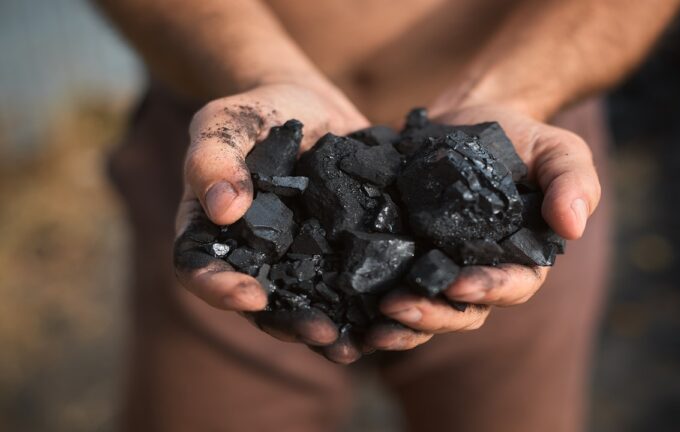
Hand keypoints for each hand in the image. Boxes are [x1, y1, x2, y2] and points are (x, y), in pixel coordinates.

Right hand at [173, 82, 369, 362]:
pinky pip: (344, 286)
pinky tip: (385, 318)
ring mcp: (295, 258)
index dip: (219, 288)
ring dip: (327, 329)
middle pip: (259, 304)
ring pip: (304, 305)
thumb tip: (224, 208)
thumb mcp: (226, 122)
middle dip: (287, 323)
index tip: (250, 294)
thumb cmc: (256, 111)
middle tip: (318, 331)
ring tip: (353, 344)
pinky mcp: (336, 252)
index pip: (199, 269)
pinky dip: (362, 306)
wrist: (307, 105)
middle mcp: (253, 256)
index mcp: (211, 231)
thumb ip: (214, 158)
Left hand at [366, 103, 600, 350]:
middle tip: (397, 307)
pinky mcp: (404, 249)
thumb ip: (574, 183)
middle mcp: (477, 270)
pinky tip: (350, 304)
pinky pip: (389, 282)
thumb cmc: (522, 138)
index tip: (458, 284)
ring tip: (373, 320)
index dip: (487, 290)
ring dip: (400, 321)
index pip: (510, 286)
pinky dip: (370, 297)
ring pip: (424, 308)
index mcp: (519, 258)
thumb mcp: (559, 152)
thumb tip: (573, 226)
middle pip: (461, 310)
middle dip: (432, 315)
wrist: (470, 114)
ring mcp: (437, 263)